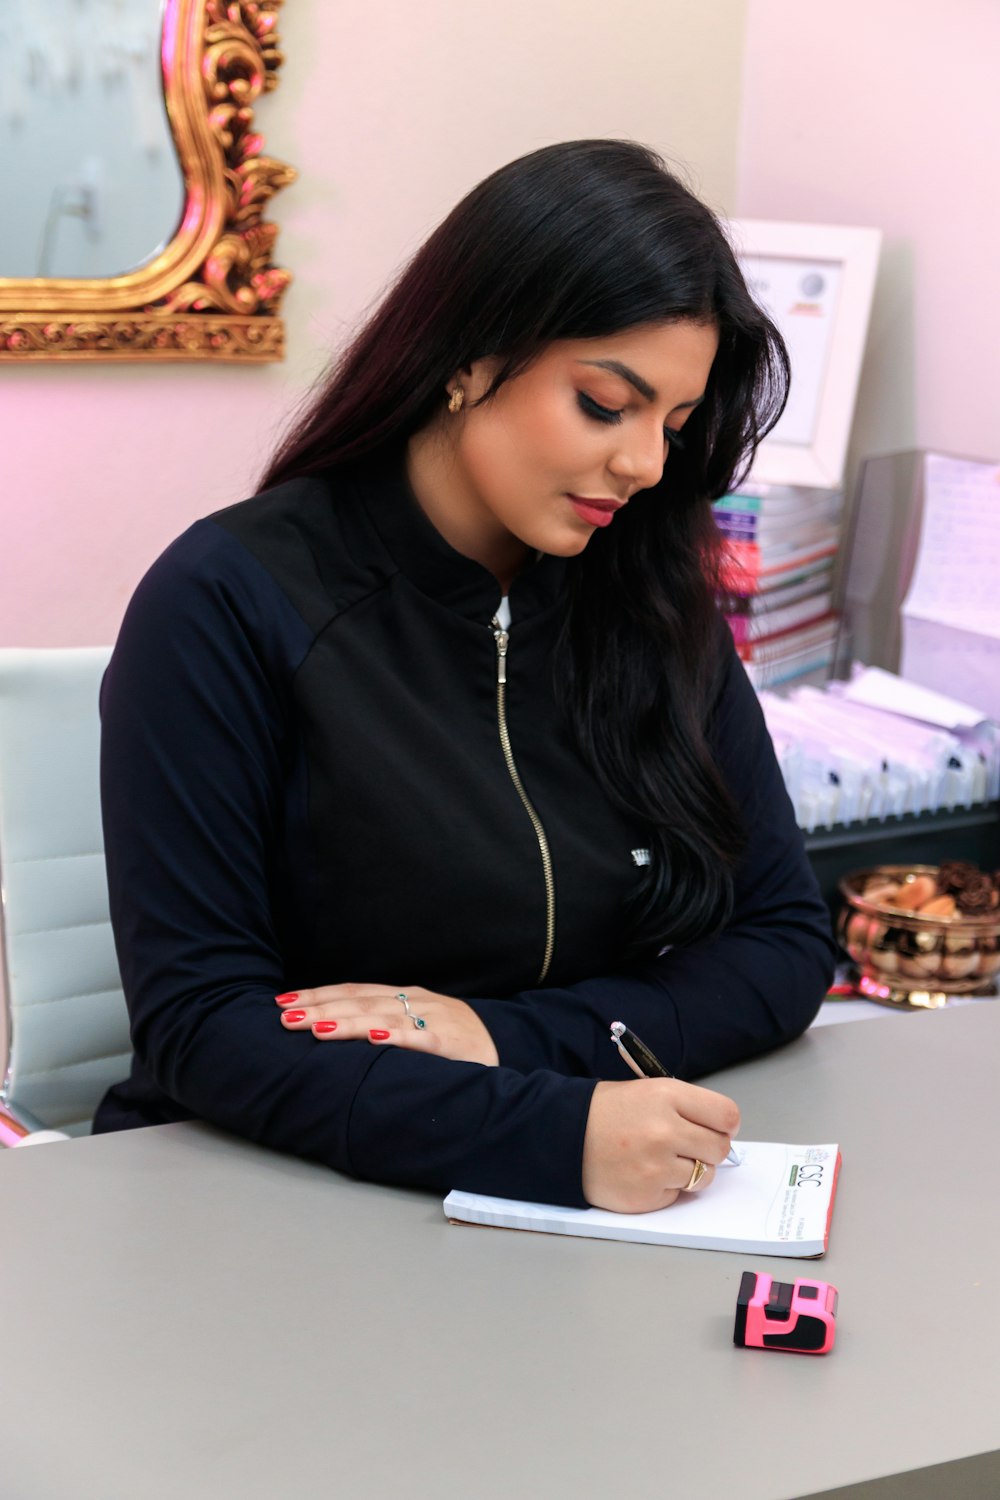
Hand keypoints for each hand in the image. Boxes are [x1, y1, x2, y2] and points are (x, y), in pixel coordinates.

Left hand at [276, 983, 498, 1065]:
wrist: (506, 1047)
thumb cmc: (454, 1041)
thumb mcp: (416, 1025)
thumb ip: (383, 1024)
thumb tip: (333, 1028)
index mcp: (403, 997)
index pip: (353, 992)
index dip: (318, 995)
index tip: (284, 1002)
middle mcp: (415, 1002)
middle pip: (360, 1003)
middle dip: (320, 1008)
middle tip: (286, 1017)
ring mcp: (434, 1020)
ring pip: (383, 1018)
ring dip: (347, 1023)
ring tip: (315, 1028)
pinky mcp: (451, 1042)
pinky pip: (421, 1039)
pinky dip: (397, 1038)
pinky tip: (374, 1039)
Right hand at [581, 1077, 739, 1213]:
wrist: (565, 1135)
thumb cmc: (607, 1112)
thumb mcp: (649, 1091)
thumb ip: (687, 1109)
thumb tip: (723, 1134)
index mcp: (668, 1095)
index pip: (727, 1115)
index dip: (725, 1125)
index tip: (717, 1128)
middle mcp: (665, 1130)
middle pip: (720, 1148)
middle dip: (708, 1149)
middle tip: (687, 1146)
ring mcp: (656, 1166)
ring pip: (705, 1176)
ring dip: (691, 1171)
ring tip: (662, 1160)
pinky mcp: (647, 1195)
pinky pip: (678, 1195)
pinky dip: (667, 1188)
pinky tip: (644, 1173)